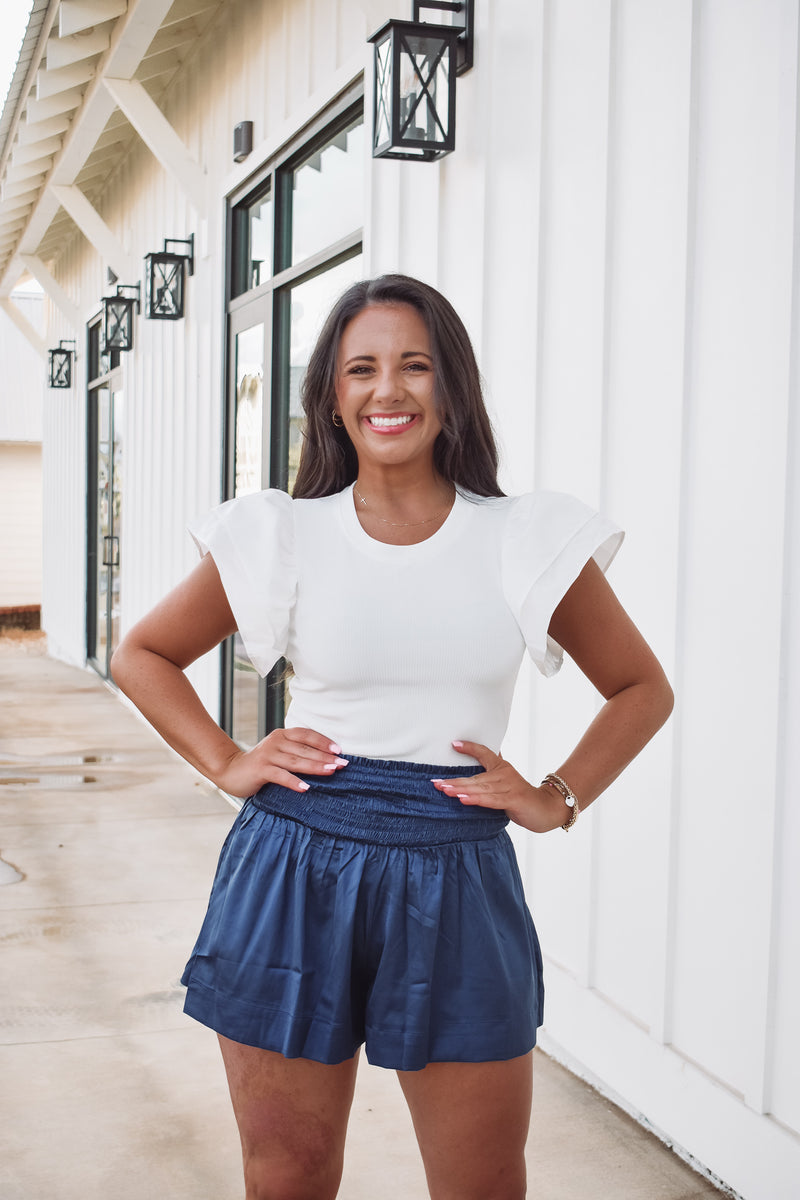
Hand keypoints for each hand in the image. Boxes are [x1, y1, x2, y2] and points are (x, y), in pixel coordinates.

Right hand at [215, 727, 347, 797]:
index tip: (339, 750)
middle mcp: (275, 741)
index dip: (323, 741)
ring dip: (315, 766)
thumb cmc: (260, 765)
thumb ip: (295, 752)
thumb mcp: (278, 753)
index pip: (307, 734)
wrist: (230, 771)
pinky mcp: (260, 769)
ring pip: (296, 761)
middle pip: (305, 749)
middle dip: (325, 757)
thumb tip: (325, 761)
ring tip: (331, 771)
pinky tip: (306, 788)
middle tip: (342, 764)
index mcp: (282, 735)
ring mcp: (267, 754)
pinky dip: (294, 782)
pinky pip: (281, 775)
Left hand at [432, 740, 570, 833]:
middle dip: (453, 781)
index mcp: (502, 768)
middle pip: (474, 777)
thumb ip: (491, 777)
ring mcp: (509, 787)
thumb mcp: (505, 784)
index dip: (470, 748)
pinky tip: (462, 799)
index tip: (453, 744)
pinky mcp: (513, 800)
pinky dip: (476, 799)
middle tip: (435, 782)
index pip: (485, 753)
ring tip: (444, 789)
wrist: (547, 809)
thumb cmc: (521, 797)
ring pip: (480, 789)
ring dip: (460, 789)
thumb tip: (474, 773)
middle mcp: (504, 775)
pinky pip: (491, 800)